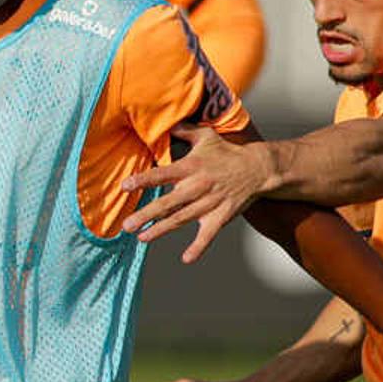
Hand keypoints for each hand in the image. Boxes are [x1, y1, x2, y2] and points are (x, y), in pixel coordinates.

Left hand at [122, 125, 269, 262]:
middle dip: (146, 215)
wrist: (257, 169)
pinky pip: (208, 235)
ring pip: (181, 219)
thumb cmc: (228, 153)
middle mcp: (197, 186)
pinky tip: (187, 259)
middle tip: (127, 225)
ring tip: (142, 237)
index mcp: (191, 167)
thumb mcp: (206, 136)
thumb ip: (185, 130)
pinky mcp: (220, 217)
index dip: (143, 180)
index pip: (162, 174)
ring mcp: (209, 203)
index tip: (125, 186)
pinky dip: (199, 247)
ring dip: (160, 230)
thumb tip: (168, 122)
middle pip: (167, 203)